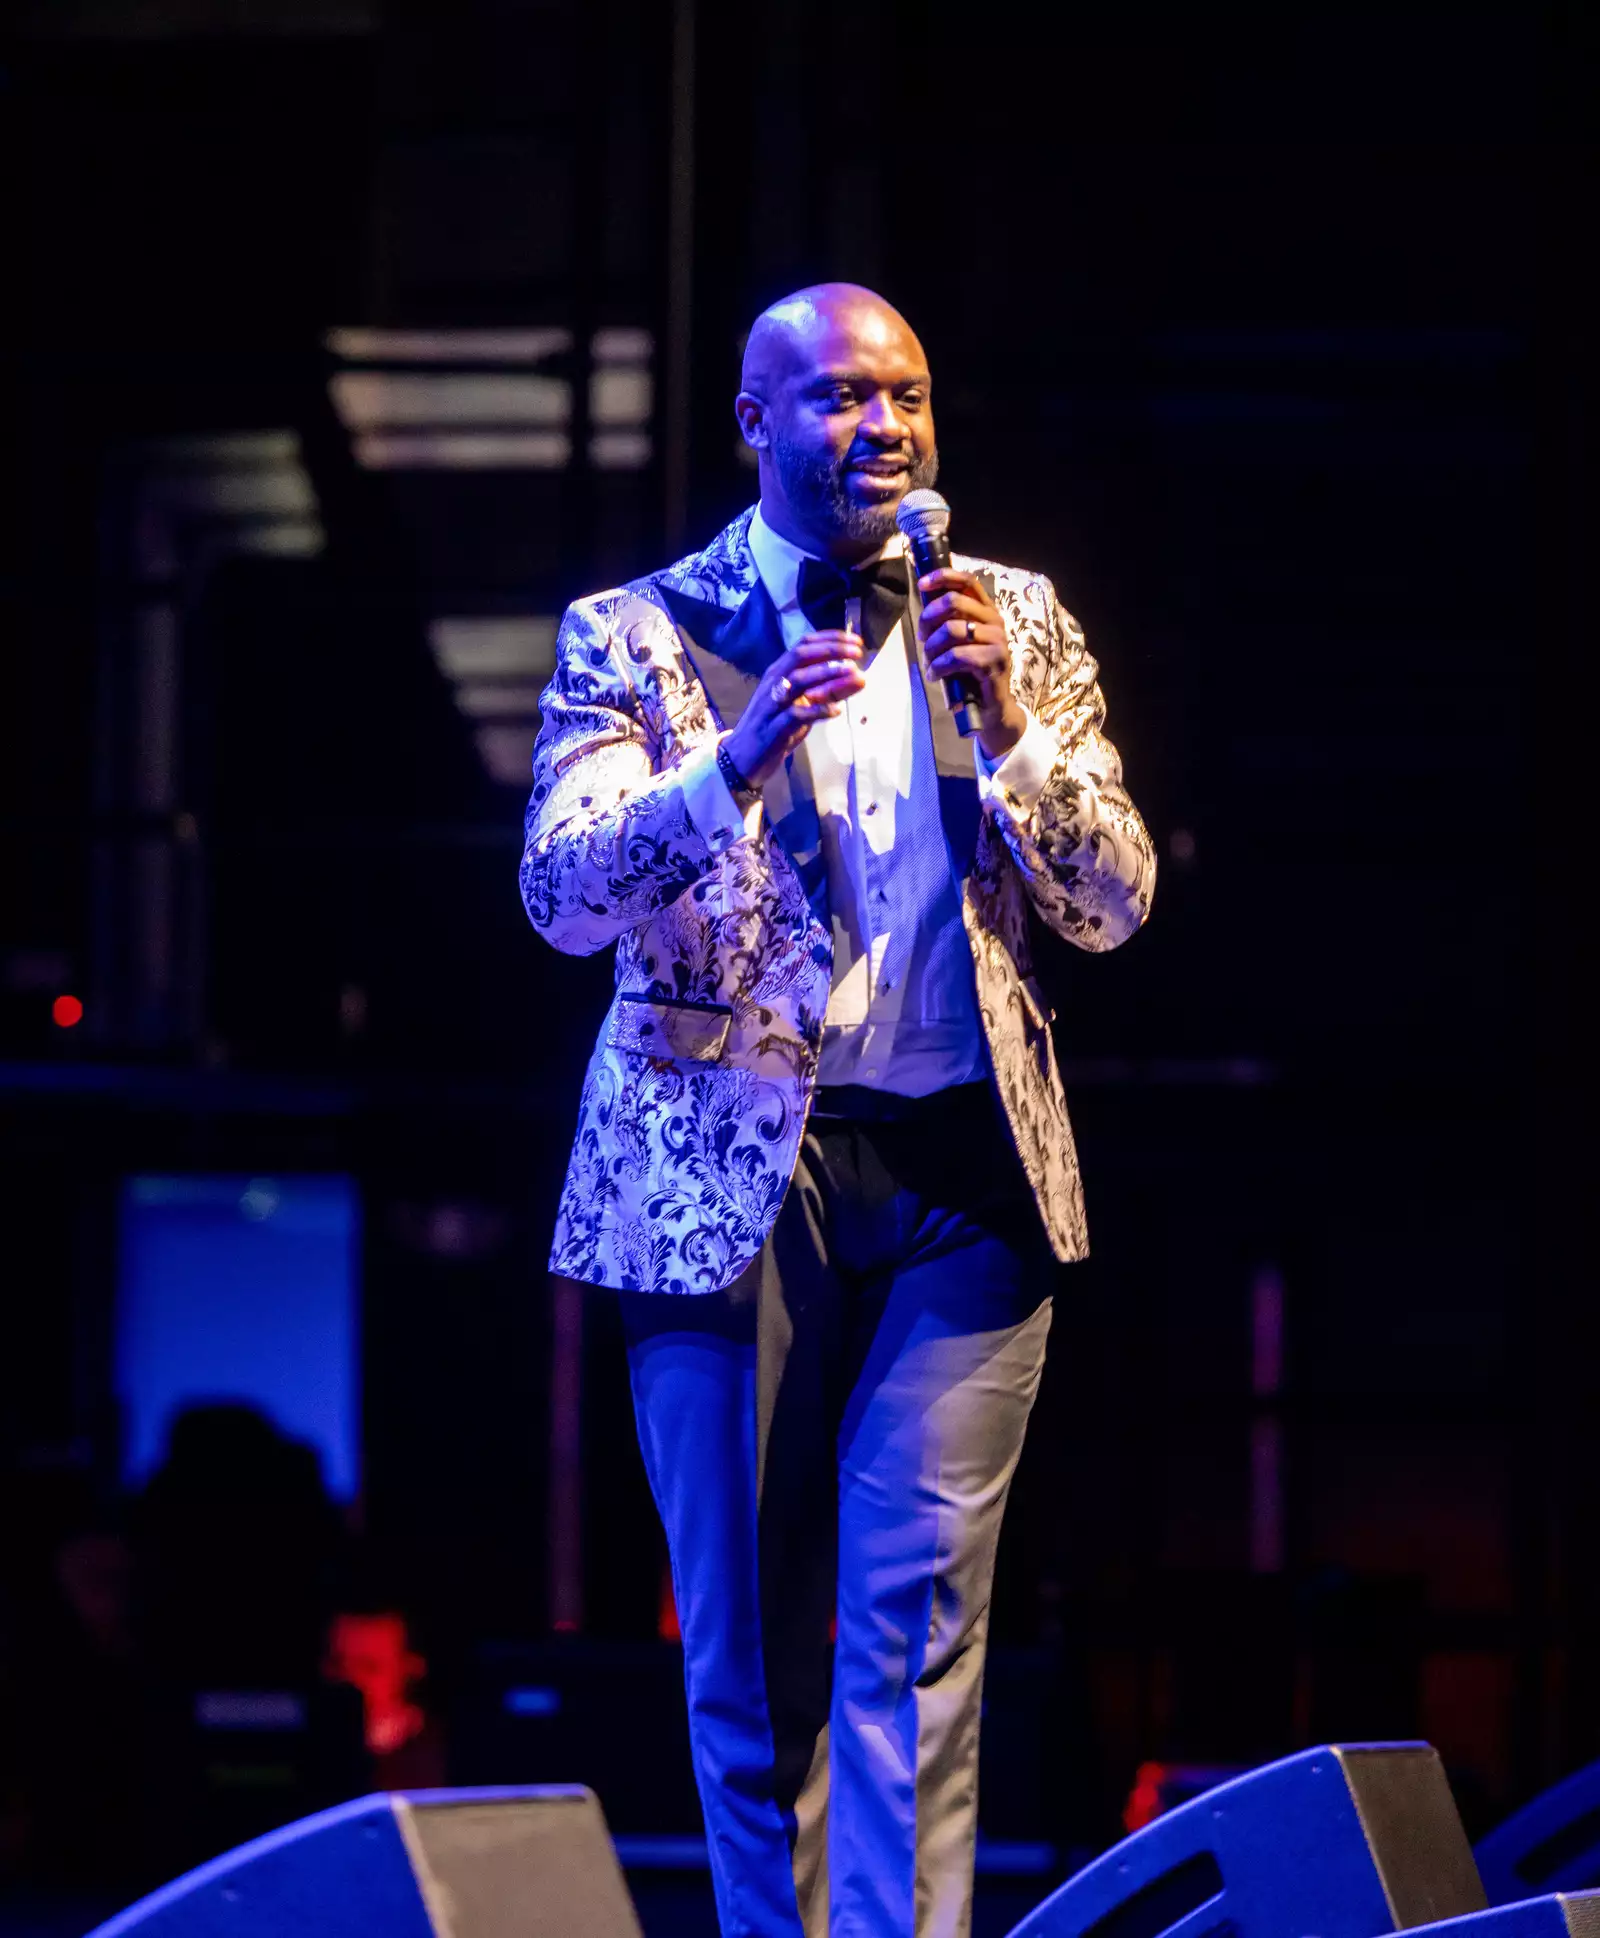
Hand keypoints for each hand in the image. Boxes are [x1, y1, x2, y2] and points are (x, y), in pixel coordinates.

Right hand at [723, 631, 865, 787]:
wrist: (744, 757)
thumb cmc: (776, 726)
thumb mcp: (804, 705)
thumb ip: (829, 691)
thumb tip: (860, 677)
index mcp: (780, 672)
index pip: (804, 645)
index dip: (831, 639)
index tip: (856, 641)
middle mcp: (774, 682)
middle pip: (801, 656)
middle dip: (831, 650)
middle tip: (856, 653)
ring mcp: (773, 704)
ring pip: (798, 680)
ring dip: (827, 674)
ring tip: (852, 672)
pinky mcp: (775, 727)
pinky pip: (797, 714)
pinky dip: (818, 710)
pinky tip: (837, 711)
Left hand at [917, 569, 1026, 758]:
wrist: (991, 708)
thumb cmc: (971, 674)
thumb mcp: (959, 643)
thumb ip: (949, 623)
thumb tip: (924, 607)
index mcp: (987, 612)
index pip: (968, 581)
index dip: (943, 577)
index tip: (922, 584)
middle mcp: (995, 622)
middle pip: (954, 601)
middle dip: (928, 619)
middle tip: (921, 639)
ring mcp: (998, 641)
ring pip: (951, 629)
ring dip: (931, 648)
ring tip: (928, 663)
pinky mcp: (994, 662)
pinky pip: (956, 656)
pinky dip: (938, 666)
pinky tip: (934, 675)